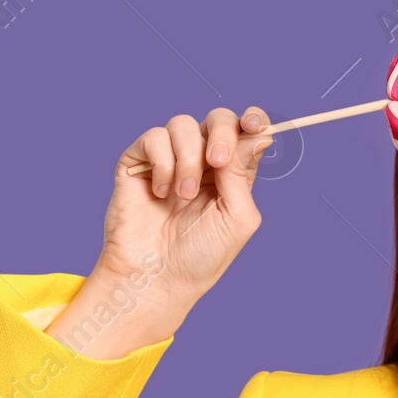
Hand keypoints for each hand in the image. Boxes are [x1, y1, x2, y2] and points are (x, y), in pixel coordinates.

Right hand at [101, 106, 275, 306]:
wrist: (156, 277)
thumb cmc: (200, 256)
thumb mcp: (237, 217)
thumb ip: (244, 174)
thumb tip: (258, 135)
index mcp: (231, 174)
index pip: (245, 132)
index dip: (252, 120)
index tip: (254, 125)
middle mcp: (201, 162)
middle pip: (217, 119)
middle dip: (221, 133)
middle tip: (216, 163)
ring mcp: (169, 160)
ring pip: (183, 124)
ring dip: (188, 159)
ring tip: (183, 195)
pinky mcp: (138, 163)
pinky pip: (154, 137)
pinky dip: (162, 163)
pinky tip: (161, 193)